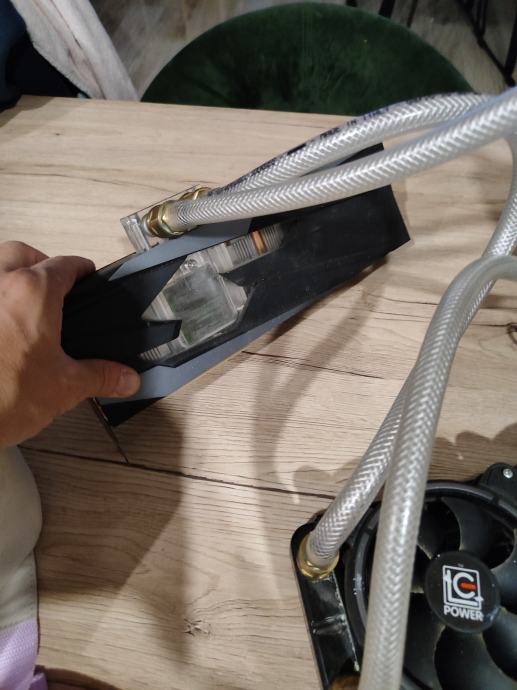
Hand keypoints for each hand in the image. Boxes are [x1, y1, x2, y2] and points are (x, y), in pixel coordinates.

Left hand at [0, 241, 139, 446]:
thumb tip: (127, 378)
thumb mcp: (64, 388)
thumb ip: (100, 376)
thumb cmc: (1, 397)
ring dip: (9, 276)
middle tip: (53, 289)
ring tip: (22, 306)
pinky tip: (1, 326)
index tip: (88, 275)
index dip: (81, 269)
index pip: (64, 266)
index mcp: (32, 293)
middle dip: (39, 263)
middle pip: (21, 254)